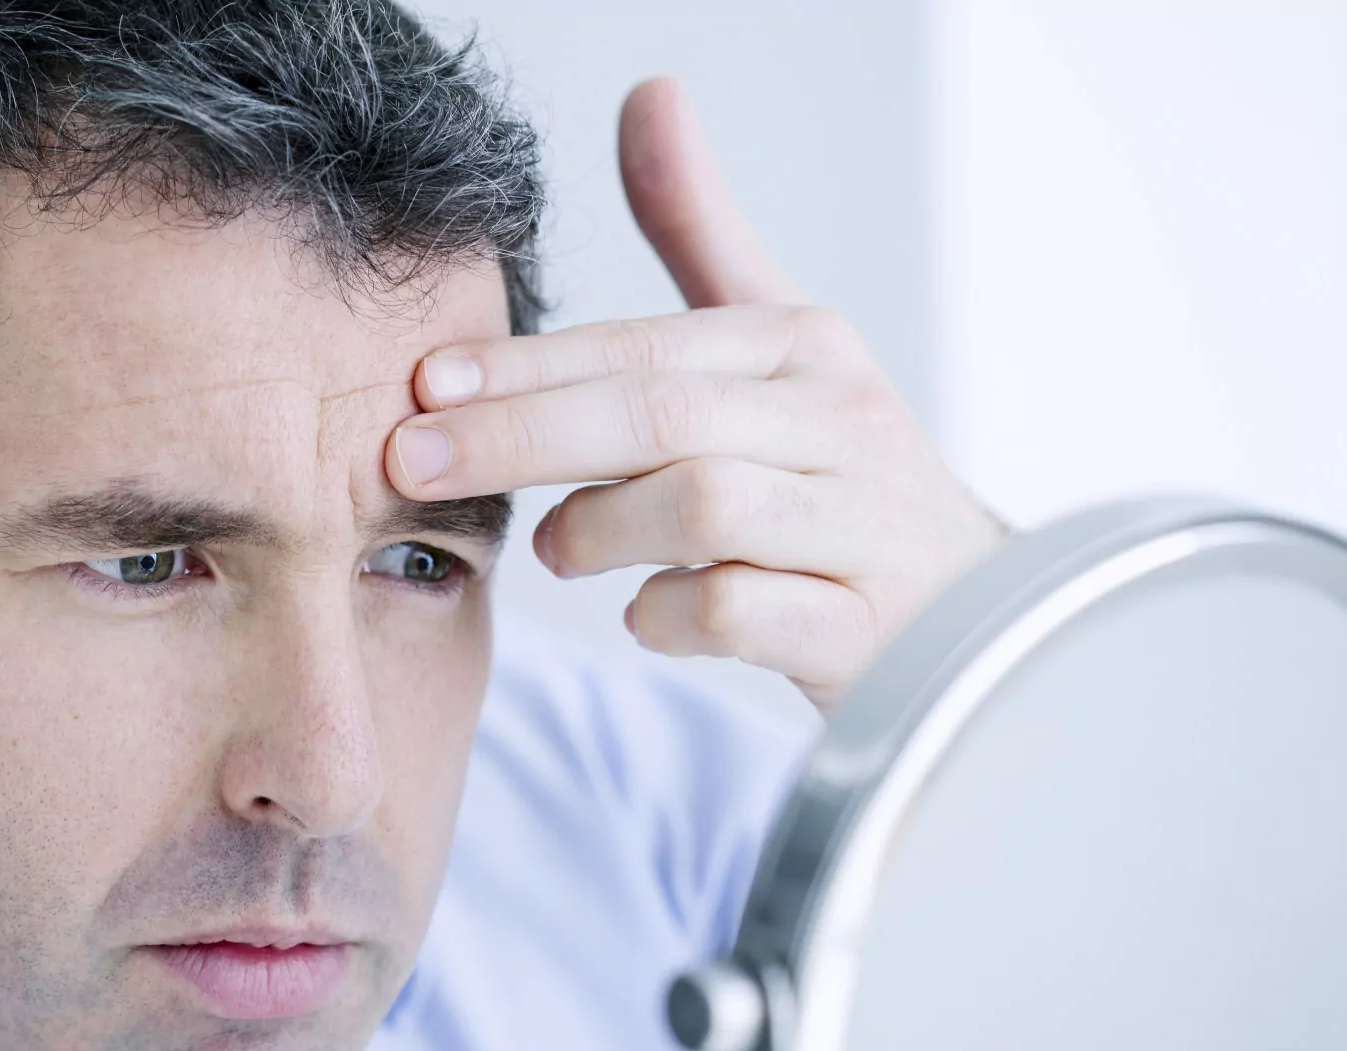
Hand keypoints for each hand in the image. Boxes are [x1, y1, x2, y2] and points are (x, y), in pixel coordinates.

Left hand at [385, 77, 1006, 709]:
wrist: (968, 612)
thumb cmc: (832, 474)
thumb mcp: (772, 346)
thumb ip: (701, 234)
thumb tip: (650, 94)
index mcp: (805, 348)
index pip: (643, 346)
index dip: (524, 366)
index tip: (423, 386)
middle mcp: (843, 423)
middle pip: (657, 418)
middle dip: (519, 437)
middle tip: (411, 462)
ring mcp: (860, 527)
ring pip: (701, 506)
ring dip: (595, 528)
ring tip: (553, 550)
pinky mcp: (863, 627)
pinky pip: (740, 612)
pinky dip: (669, 614)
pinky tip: (646, 612)